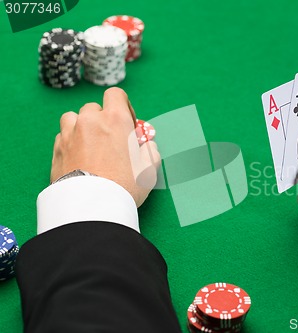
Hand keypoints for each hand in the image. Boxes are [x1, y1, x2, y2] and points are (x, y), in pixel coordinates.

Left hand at [51, 87, 160, 206]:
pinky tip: (79, 158)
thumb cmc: (125, 186)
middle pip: (93, 108)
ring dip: (81, 127)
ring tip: (90, 145)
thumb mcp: (149, 169)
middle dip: (101, 120)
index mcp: (115, 120)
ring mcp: (70, 134)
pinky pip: (62, 137)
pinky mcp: (57, 150)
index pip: (115, 95)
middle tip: (110, 140)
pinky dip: (70, 143)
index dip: (123, 106)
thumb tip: (147, 145)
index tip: (127, 123)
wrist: (92, 207)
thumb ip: (150, 150)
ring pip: (73, 119)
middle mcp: (90, 121)